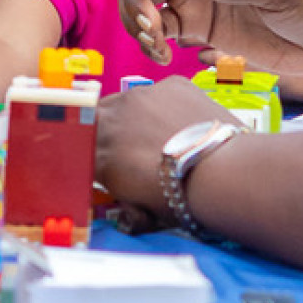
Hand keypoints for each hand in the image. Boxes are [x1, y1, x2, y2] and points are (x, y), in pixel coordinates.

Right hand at [94, 77, 230, 217]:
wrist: (221, 172)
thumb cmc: (182, 200)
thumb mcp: (145, 212)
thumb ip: (130, 209)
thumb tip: (128, 219)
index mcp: (97, 154)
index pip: (80, 145)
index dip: (91, 152)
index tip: (103, 160)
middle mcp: (110, 119)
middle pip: (97, 117)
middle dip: (108, 130)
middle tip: (131, 148)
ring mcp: (139, 96)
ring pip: (128, 101)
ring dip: (135, 115)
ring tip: (161, 134)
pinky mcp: (170, 84)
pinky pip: (160, 92)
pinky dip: (166, 105)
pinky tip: (184, 123)